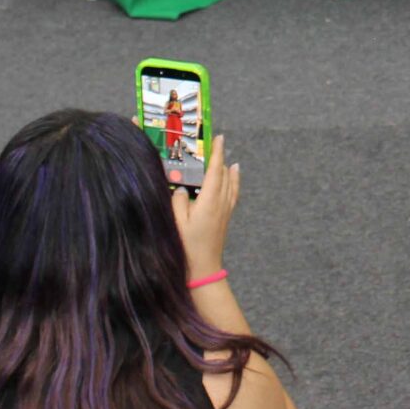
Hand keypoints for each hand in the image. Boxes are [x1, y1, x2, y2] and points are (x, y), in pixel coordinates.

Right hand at [170, 137, 238, 279]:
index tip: (219, 137)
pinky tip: (233, 175)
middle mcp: (221, 203)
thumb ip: (178, 201)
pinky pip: (232, 192)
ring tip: (222, 157)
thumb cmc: (187, 248)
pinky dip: (233, 180)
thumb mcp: (176, 223)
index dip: (217, 153)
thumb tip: (182, 188)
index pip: (215, 171)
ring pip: (230, 183)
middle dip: (219, 158)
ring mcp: (225, 211)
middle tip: (212, 143)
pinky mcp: (225, 218)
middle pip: (224, 174)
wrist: (203, 271)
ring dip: (226, 168)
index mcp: (210, 201)